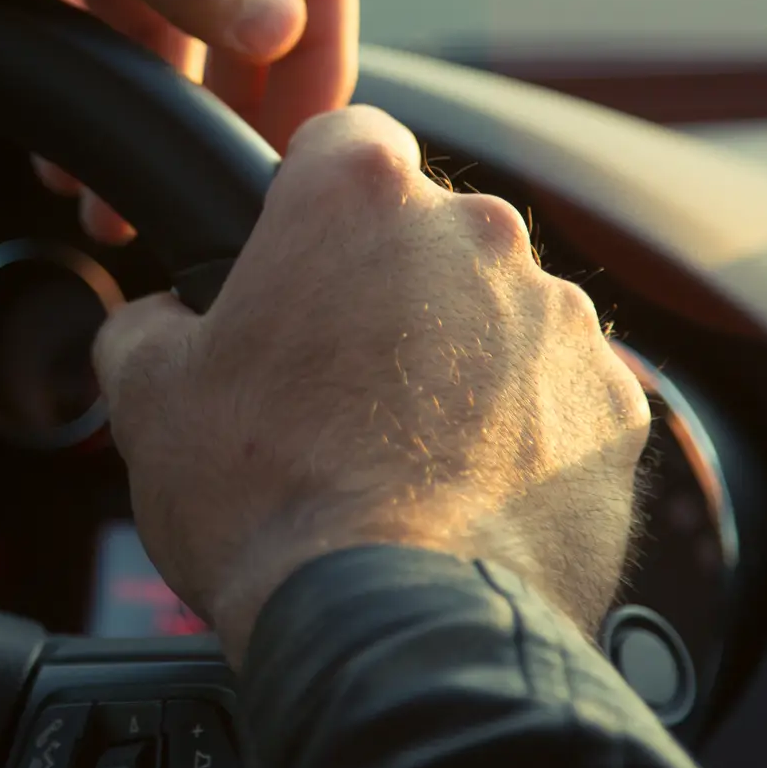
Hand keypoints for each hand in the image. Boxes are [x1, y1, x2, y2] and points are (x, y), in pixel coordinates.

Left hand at [0, 0, 358, 165]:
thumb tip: (278, 17)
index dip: (323, 35)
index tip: (305, 133)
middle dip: (236, 93)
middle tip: (222, 182)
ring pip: (158, 17)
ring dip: (153, 109)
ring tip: (111, 207)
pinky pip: (90, 24)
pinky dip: (90, 93)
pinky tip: (59, 164)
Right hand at [90, 106, 651, 664]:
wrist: (392, 627)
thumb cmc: (268, 500)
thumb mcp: (147, 395)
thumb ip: (148, 325)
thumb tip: (159, 323)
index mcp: (359, 196)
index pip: (341, 140)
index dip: (309, 201)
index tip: (296, 259)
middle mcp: (477, 235)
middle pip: (427, 231)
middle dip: (388, 289)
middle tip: (335, 382)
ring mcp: (559, 322)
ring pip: (498, 315)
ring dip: (457, 362)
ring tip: (400, 454)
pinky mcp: (619, 409)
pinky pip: (559, 397)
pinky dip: (520, 432)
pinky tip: (461, 492)